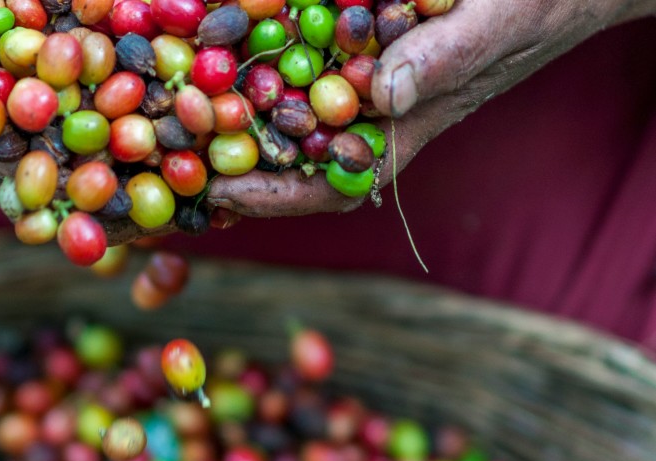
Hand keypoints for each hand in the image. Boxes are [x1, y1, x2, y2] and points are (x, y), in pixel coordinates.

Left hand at [206, 0, 655, 217]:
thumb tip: (387, 92)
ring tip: (175, 126)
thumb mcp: (493, 26)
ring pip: (287, 114)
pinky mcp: (354, 47)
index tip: (219, 196)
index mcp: (402, 130)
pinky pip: (298, 66)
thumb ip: (445, 60)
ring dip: (233, 122)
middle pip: (292, 157)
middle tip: (170, 165)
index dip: (275, 197)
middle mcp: (370, 114)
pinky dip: (257, 71)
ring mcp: (359, 82)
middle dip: (233, 167)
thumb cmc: (534, 6)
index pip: (332, 183)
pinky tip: (216, 62)